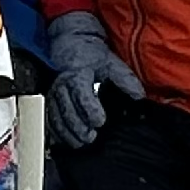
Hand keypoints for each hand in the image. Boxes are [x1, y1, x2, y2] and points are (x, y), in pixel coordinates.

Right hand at [45, 11, 144, 148]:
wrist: (71, 46)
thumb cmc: (91, 56)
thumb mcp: (111, 63)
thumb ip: (125, 79)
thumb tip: (139, 96)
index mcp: (78, 74)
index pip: (81, 94)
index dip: (90, 110)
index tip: (100, 122)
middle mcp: (62, 84)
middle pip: (66, 109)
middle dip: (78, 126)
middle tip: (91, 137)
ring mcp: (54, 93)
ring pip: (56, 115)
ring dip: (66, 132)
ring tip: (79, 142)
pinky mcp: (50, 99)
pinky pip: (49, 117)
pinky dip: (55, 131)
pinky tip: (65, 140)